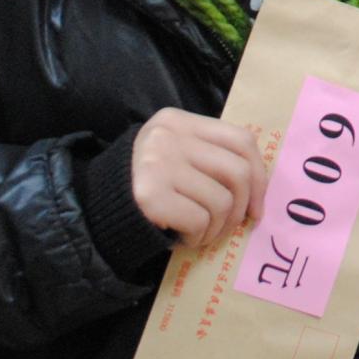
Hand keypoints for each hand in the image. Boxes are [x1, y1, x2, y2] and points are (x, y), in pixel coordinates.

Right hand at [129, 107, 266, 247]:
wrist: (99, 210)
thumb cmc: (151, 186)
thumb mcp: (180, 157)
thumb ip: (213, 159)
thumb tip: (259, 192)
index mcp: (179, 121)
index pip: (241, 140)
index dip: (259, 176)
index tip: (257, 206)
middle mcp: (168, 136)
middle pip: (237, 172)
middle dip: (241, 208)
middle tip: (230, 226)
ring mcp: (158, 164)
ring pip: (222, 201)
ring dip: (217, 228)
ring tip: (200, 232)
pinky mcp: (150, 195)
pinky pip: (199, 221)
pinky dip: (198, 236)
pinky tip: (183, 237)